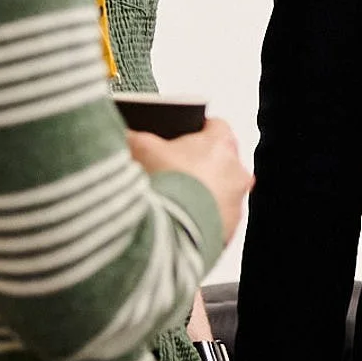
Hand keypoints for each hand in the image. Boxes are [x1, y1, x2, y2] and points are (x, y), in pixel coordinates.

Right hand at [127, 118, 253, 244]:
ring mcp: (235, 203)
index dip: (196, 132)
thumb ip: (135, 136)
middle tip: (173, 172)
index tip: (184, 138)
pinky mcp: (229, 230)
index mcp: (221, 144)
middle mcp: (235, 173)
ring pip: (222, 193)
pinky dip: (202, 220)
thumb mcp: (140, 149)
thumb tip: (126, 135)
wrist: (166, 233)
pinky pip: (218, 221)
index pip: (216, 127)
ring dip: (203, 195)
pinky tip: (179, 221)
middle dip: (198, 166)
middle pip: (220, 162)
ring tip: (173, 200)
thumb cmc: (163, 186)